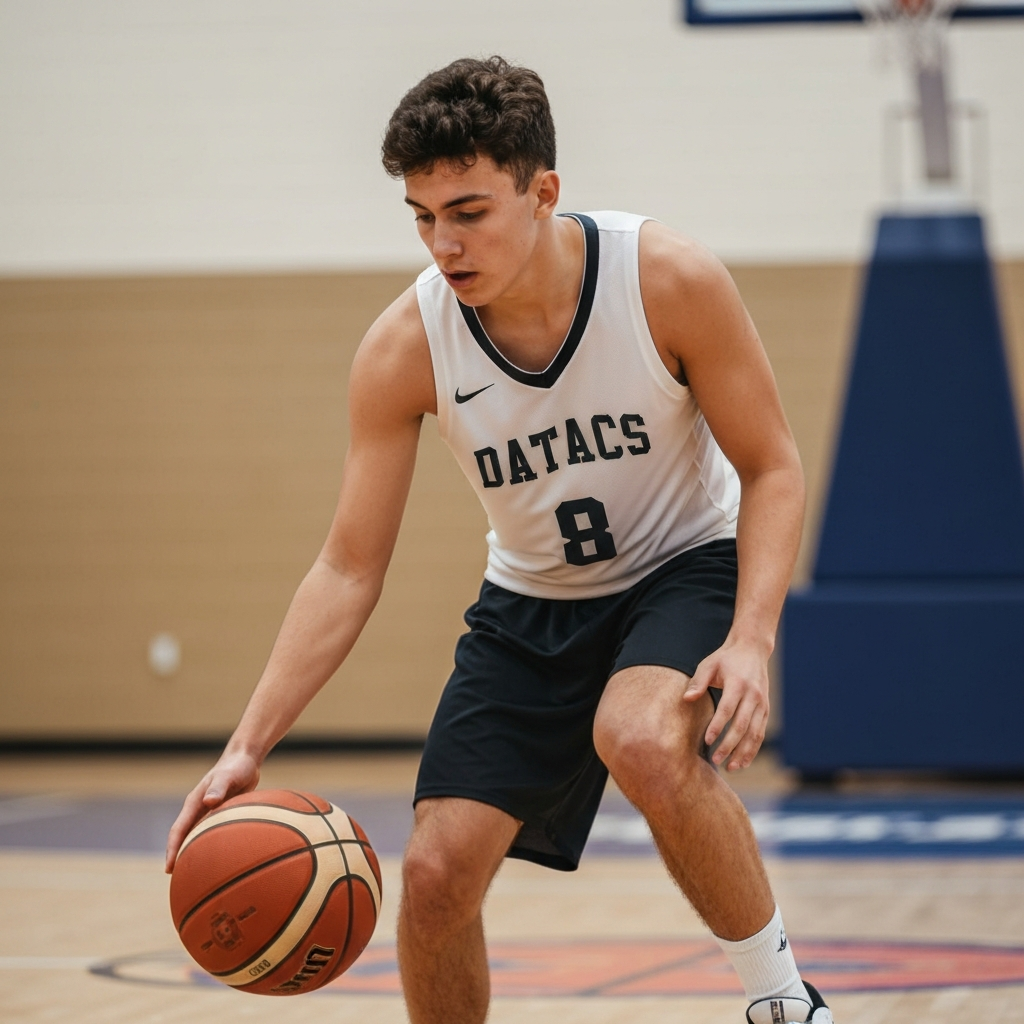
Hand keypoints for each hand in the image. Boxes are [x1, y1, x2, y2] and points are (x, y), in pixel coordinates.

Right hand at [165, 748, 260, 872]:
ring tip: (193, 875)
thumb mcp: (228, 776)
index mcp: (194, 803)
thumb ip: (219, 788)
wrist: (245, 760)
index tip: (169, 868)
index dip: (172, 849)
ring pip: (195, 836)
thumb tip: (208, 802)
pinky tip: (216, 859)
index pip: (178, 830)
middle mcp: (197, 809)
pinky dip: (208, 846)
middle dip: (177, 857)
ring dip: (191, 852)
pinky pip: (210, 833)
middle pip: (183, 837)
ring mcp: (207, 812)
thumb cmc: (236, 767)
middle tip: (177, 880)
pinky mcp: (219, 813)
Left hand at [683, 640, 769, 770]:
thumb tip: (686, 699)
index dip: (718, 727)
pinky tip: (744, 761)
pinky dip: (753, 748)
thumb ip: (698, 682)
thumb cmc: (725, 658)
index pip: (727, 709)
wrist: (753, 650)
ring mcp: (762, 703)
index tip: (707, 741)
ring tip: (731, 767)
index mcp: (738, 683)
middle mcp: (753, 695)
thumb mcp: (708, 664)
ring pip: (754, 733)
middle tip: (716, 760)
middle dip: (729, 745)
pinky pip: (761, 732)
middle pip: (742, 725)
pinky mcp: (766, 709)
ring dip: (744, 752)